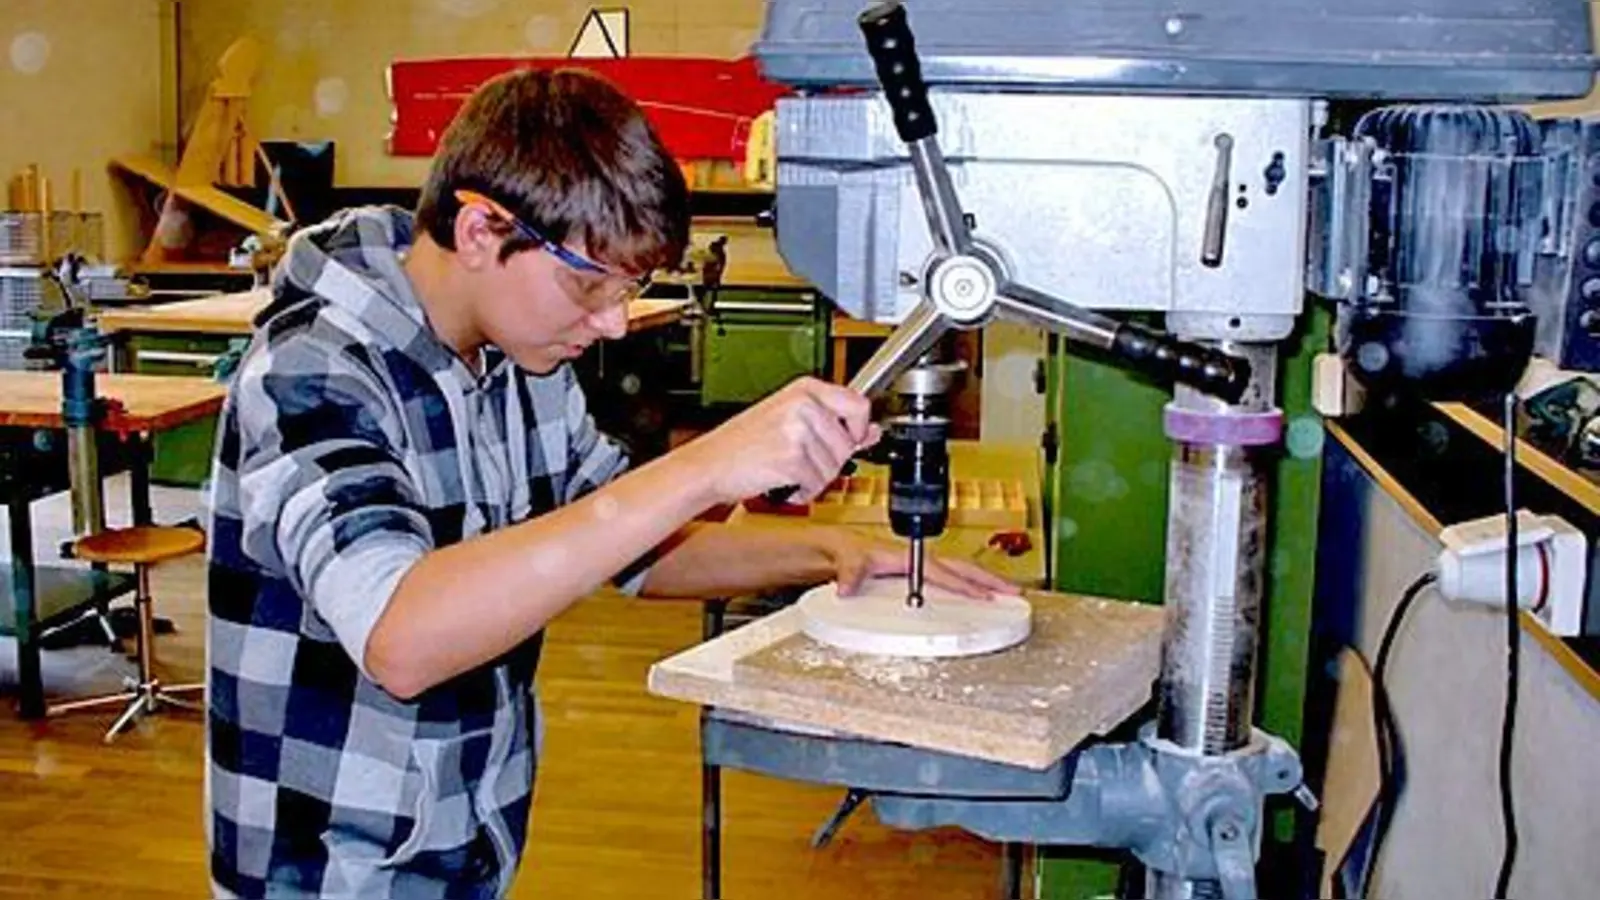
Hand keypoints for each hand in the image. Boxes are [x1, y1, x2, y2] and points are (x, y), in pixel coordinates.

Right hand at [686, 377, 880, 505]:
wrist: (709, 465)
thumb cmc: (744, 444)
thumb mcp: (791, 421)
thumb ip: (835, 423)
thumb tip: (873, 431)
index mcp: (805, 389)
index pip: (859, 405)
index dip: (859, 430)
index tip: (849, 440)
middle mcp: (804, 405)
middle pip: (848, 444)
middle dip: (828, 461)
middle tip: (798, 459)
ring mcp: (798, 430)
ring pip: (834, 468)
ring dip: (813, 479)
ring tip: (784, 468)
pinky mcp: (792, 458)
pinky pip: (817, 484)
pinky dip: (802, 492)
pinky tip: (781, 481)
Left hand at [818, 527, 1019, 599]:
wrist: (841, 546)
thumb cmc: (848, 549)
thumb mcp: (846, 558)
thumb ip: (849, 572)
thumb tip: (847, 587)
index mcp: (908, 557)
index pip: (943, 573)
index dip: (964, 585)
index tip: (985, 597)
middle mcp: (920, 559)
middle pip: (963, 568)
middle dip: (991, 580)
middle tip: (1015, 593)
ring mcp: (923, 565)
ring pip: (962, 571)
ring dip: (986, 581)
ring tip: (1008, 593)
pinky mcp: (922, 573)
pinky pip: (954, 577)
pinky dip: (972, 584)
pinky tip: (982, 594)